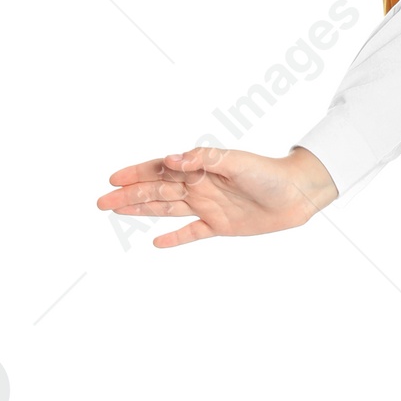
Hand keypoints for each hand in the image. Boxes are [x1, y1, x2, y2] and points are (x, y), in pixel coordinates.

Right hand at [97, 146, 338, 247]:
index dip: (136, 174)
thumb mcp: (236, 162)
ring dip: (142, 211)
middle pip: (157, 192)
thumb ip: (203, 159)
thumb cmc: (269, 173)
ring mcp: (209, 207)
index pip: (160, 171)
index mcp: (200, 169)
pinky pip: (192, 233)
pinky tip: (156, 242)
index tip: (112, 179)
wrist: (298, 194)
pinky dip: (175, 238)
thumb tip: (170, 157)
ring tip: (117, 212)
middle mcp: (200, 187)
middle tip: (101, 201)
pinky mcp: (221, 225)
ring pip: (167, 210)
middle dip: (129, 196)